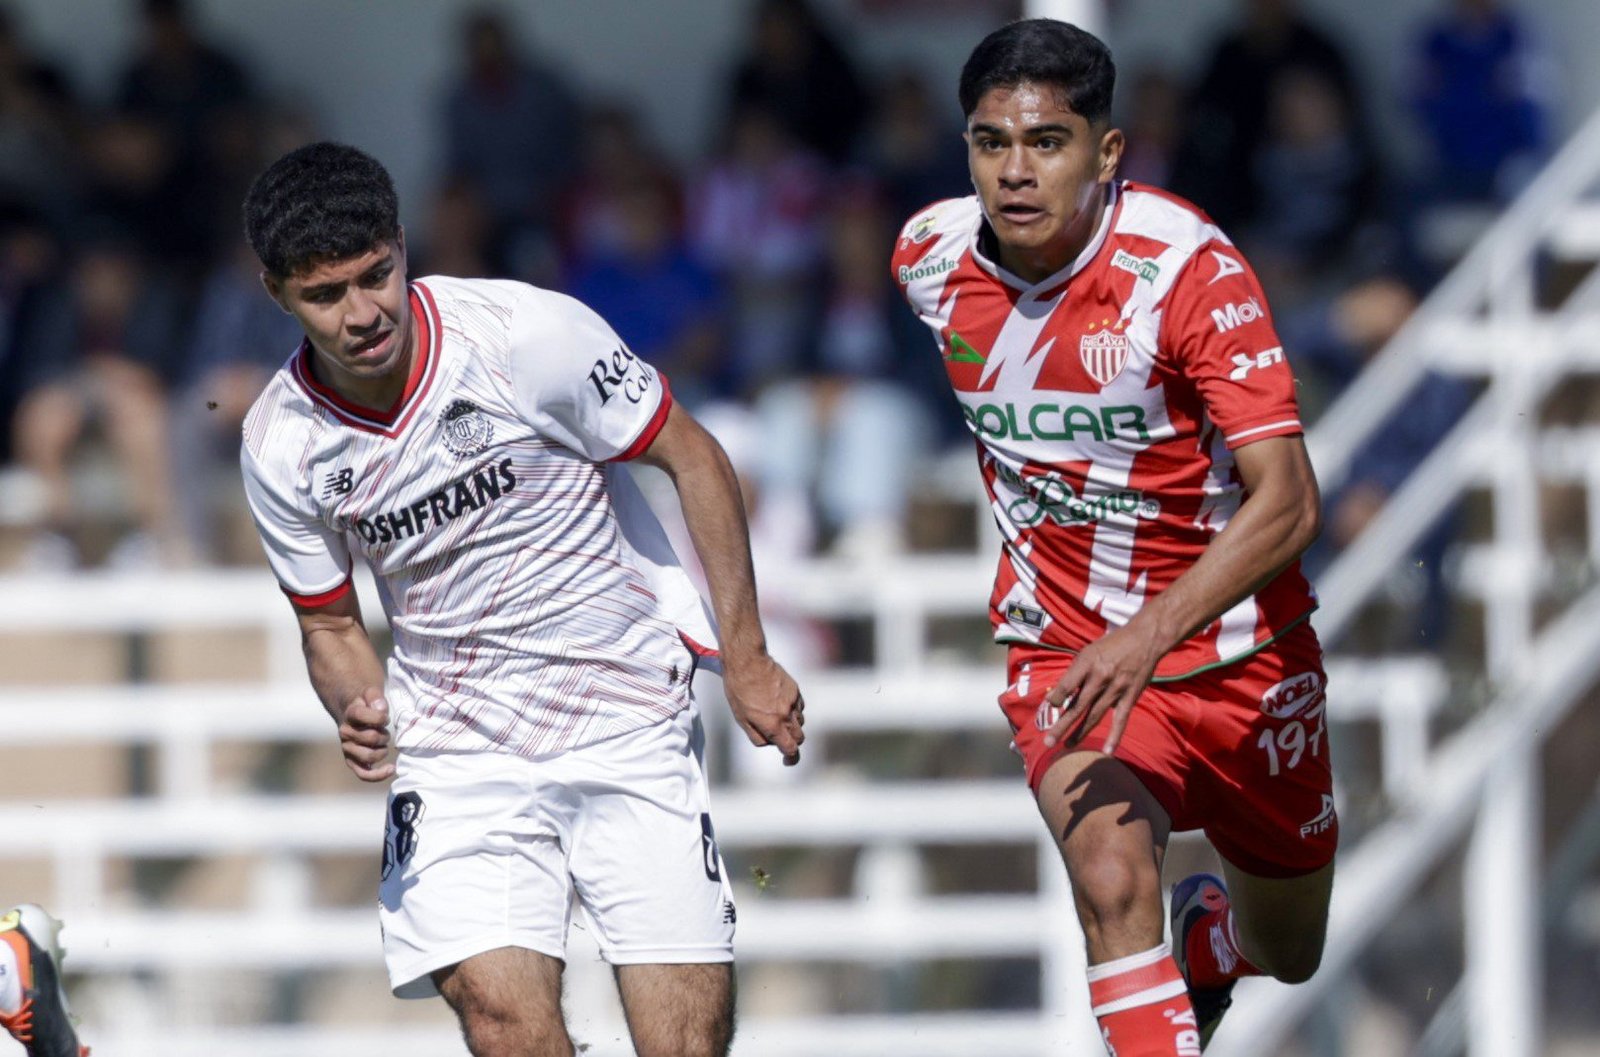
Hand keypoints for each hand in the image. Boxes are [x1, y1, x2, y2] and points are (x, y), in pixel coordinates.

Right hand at [338, 686, 394, 781]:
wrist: (351, 711)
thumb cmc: (366, 703)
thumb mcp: (371, 693)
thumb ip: (376, 698)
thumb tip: (381, 709)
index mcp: (350, 714)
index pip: (361, 715)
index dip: (378, 716)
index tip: (385, 717)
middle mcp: (345, 732)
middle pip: (370, 738)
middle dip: (384, 734)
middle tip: (384, 730)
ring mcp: (348, 748)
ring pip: (368, 756)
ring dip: (382, 750)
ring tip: (383, 743)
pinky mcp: (352, 760)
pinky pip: (363, 773)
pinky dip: (378, 775)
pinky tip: (391, 769)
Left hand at [723, 653, 804, 765]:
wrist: (747, 662)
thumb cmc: (739, 690)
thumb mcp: (741, 719)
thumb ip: (757, 736)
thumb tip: (770, 743)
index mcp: (773, 724)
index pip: (791, 749)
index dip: (791, 758)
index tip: (787, 760)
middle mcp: (786, 715)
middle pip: (799, 737)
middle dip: (792, 741)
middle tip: (780, 738)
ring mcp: (793, 701)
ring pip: (800, 722)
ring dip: (791, 725)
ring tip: (774, 715)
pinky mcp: (795, 689)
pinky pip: (799, 707)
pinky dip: (793, 710)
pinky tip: (779, 702)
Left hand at [1040, 623, 1163, 756]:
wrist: (1145, 639)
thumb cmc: (1111, 646)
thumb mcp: (1088, 652)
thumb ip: (1074, 673)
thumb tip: (1055, 697)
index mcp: (1087, 663)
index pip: (1067, 685)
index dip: (1056, 698)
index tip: (1049, 706)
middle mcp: (1100, 677)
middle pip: (1077, 706)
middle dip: (1061, 726)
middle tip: (1048, 742)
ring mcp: (1116, 689)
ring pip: (1094, 716)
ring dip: (1080, 733)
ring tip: (1067, 746)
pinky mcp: (1130, 697)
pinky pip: (1121, 720)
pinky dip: (1115, 736)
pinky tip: (1108, 751)